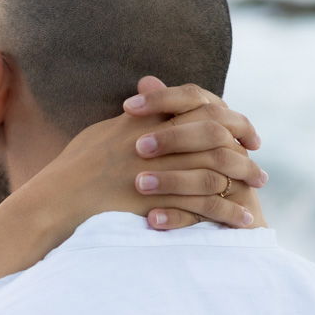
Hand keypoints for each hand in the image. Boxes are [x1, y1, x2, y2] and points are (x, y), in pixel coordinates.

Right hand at [24, 76, 265, 234]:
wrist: (56, 202)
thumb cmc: (73, 170)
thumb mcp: (103, 132)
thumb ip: (134, 116)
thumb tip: (149, 94)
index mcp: (146, 120)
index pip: (200, 106)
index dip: (228, 117)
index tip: (244, 131)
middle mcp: (158, 141)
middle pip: (216, 134)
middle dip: (243, 146)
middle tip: (258, 160)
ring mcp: (161, 171)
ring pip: (218, 169)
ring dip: (243, 178)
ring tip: (258, 188)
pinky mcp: (162, 201)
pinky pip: (206, 205)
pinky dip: (229, 211)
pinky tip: (244, 220)